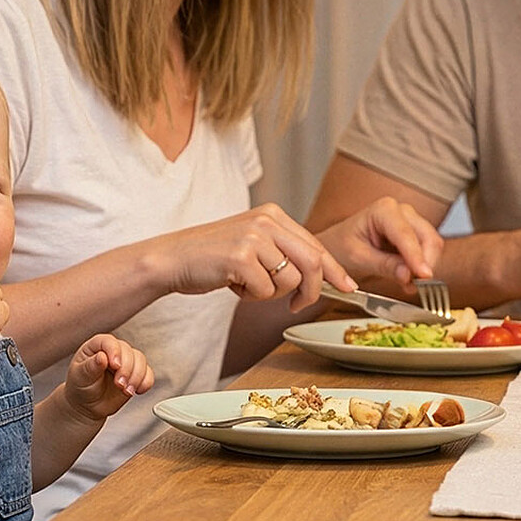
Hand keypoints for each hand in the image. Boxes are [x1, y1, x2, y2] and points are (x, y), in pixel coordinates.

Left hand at [65, 334, 154, 420]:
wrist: (87, 404)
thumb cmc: (80, 386)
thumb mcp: (80, 377)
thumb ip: (90, 366)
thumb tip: (102, 357)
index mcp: (97, 346)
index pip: (110, 342)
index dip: (115, 352)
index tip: (115, 366)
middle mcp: (114, 351)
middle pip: (128, 352)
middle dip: (127, 370)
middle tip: (119, 385)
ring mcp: (126, 362)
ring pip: (140, 361)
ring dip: (136, 377)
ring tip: (126, 391)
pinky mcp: (135, 374)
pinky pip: (148, 374)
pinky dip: (145, 383)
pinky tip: (138, 391)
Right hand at [155, 203, 354, 311]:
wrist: (172, 259)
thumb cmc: (213, 257)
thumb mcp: (253, 245)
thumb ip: (284, 253)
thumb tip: (321, 277)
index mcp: (273, 215)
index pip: (315, 245)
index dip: (334, 270)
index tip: (348, 286)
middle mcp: (266, 221)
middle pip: (312, 262)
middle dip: (311, 291)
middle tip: (297, 305)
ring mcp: (254, 237)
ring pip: (290, 280)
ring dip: (270, 293)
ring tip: (245, 284)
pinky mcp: (241, 257)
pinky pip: (265, 290)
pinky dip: (250, 296)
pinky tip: (232, 284)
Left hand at [316, 196, 442, 291]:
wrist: (336, 247)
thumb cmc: (341, 246)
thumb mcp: (358, 258)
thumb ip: (384, 266)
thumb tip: (408, 275)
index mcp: (384, 210)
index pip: (406, 234)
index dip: (417, 257)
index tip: (424, 276)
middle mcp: (402, 211)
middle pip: (428, 237)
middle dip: (425, 263)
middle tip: (416, 286)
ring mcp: (411, 222)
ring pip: (432, 245)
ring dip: (425, 268)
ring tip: (409, 285)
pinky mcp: (415, 236)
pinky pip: (428, 253)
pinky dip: (422, 269)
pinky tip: (410, 281)